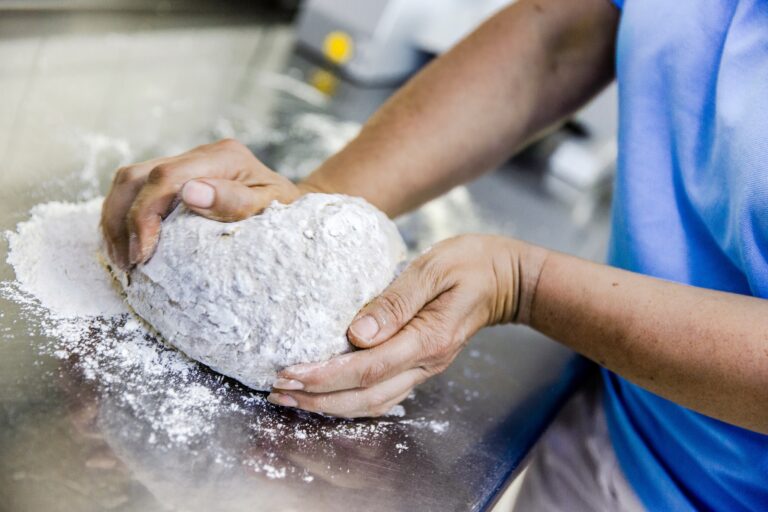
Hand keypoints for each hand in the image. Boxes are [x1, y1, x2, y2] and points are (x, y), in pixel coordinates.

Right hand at [101, 138, 305, 269]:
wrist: (293, 207)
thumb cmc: (286, 215)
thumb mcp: (272, 208)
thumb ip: (235, 202)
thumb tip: (191, 192)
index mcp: (224, 157)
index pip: (165, 178)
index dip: (144, 216)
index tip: (142, 254)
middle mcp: (200, 154)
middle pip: (137, 175)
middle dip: (120, 220)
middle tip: (127, 263)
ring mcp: (186, 163)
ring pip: (129, 180)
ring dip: (115, 219)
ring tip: (122, 259)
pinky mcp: (177, 176)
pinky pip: (136, 190)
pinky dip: (123, 217)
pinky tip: (126, 245)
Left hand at [269, 234, 547, 417]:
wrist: (505, 279)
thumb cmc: (470, 264)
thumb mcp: (433, 268)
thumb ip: (395, 300)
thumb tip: (355, 333)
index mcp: (428, 339)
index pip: (367, 369)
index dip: (324, 376)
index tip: (288, 372)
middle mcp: (426, 363)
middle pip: (364, 397)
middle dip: (317, 398)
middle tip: (277, 392)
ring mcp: (424, 369)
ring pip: (372, 404)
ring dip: (328, 406)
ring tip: (291, 397)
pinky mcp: (420, 367)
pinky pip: (381, 395)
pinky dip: (348, 401)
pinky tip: (325, 394)